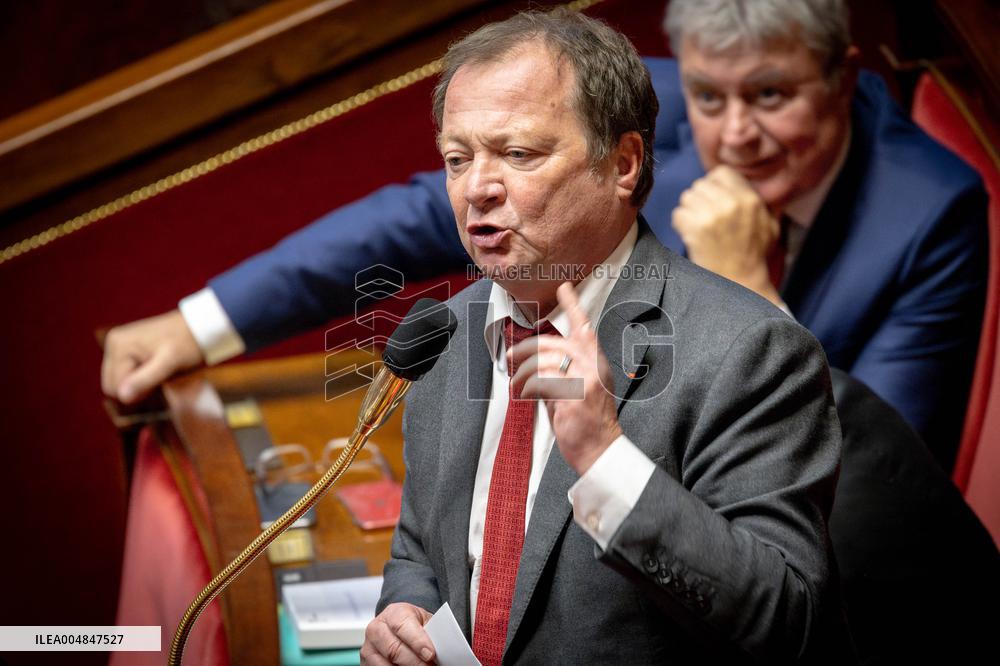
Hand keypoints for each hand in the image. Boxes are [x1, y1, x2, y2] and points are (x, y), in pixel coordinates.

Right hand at [101, 309, 203, 403]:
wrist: (201, 328)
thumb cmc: (188, 343)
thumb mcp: (169, 363)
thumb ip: (145, 379)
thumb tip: (122, 396)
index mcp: (119, 345)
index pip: (114, 387)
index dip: (137, 393)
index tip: (159, 385)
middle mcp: (114, 342)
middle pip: (112, 384)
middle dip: (135, 389)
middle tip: (160, 380)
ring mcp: (120, 345)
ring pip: (118, 380)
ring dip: (137, 384)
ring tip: (159, 374)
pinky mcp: (128, 348)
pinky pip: (126, 372)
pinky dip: (139, 377)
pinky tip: (156, 370)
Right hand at [361, 602, 434, 664]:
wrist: (399, 629)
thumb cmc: (414, 626)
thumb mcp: (425, 622)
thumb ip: (431, 632)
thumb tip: (443, 646)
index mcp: (393, 613)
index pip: (402, 626)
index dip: (417, 641)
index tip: (430, 654)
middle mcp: (377, 629)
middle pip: (394, 650)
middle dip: (415, 662)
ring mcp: (369, 648)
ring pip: (386, 665)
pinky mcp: (366, 663)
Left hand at [510, 282, 621, 474]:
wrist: (599, 449)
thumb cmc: (586, 421)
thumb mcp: (579, 389)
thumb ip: (564, 371)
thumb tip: (535, 363)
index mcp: (596, 363)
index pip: (585, 328)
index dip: (573, 305)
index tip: (564, 287)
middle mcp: (592, 368)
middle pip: (553, 344)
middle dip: (525, 349)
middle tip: (510, 356)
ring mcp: (584, 382)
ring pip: (543, 362)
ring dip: (522, 372)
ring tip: (515, 381)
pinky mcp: (572, 398)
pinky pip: (542, 382)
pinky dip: (528, 387)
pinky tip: (526, 393)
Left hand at [671, 165, 782, 305]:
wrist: (739, 281)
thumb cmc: (753, 255)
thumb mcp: (769, 225)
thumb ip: (759, 203)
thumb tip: (749, 185)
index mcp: (749, 199)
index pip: (720, 173)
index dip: (714, 185)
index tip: (713, 199)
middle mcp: (731, 203)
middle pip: (700, 184)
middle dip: (700, 199)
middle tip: (704, 216)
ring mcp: (713, 215)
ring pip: (687, 197)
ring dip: (689, 211)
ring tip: (698, 226)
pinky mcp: (696, 229)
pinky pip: (678, 214)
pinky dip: (680, 224)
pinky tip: (690, 235)